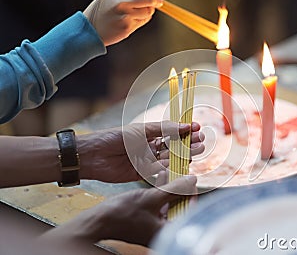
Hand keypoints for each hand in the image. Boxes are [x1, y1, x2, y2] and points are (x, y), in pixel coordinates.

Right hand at [38, 173, 196, 246]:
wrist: (97, 221)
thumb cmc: (121, 214)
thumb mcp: (151, 197)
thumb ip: (174, 189)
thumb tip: (190, 180)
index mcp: (165, 232)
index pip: (188, 214)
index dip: (192, 196)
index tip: (192, 183)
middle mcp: (160, 231)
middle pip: (179, 209)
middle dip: (180, 190)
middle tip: (183, 176)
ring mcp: (151, 226)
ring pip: (167, 205)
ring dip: (170, 189)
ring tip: (172, 173)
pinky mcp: (143, 220)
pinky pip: (156, 205)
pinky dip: (159, 192)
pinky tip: (160, 177)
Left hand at [78, 121, 204, 182]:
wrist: (93, 155)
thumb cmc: (114, 137)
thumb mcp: (141, 130)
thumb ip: (163, 129)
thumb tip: (184, 125)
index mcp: (149, 134)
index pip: (172, 132)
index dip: (185, 130)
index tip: (197, 127)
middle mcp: (150, 147)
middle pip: (174, 145)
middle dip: (188, 142)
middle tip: (201, 140)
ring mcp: (147, 160)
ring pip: (170, 158)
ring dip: (183, 154)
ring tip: (197, 149)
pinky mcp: (143, 173)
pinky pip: (160, 170)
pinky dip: (171, 166)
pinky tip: (182, 161)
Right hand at [83, 0, 162, 45]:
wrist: (90, 29)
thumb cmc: (102, 12)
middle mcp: (121, 0)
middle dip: (157, 0)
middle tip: (159, 2)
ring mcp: (124, 14)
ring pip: (148, 11)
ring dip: (148, 12)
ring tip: (138, 13)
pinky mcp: (127, 25)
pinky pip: (143, 21)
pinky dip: (142, 20)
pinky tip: (132, 21)